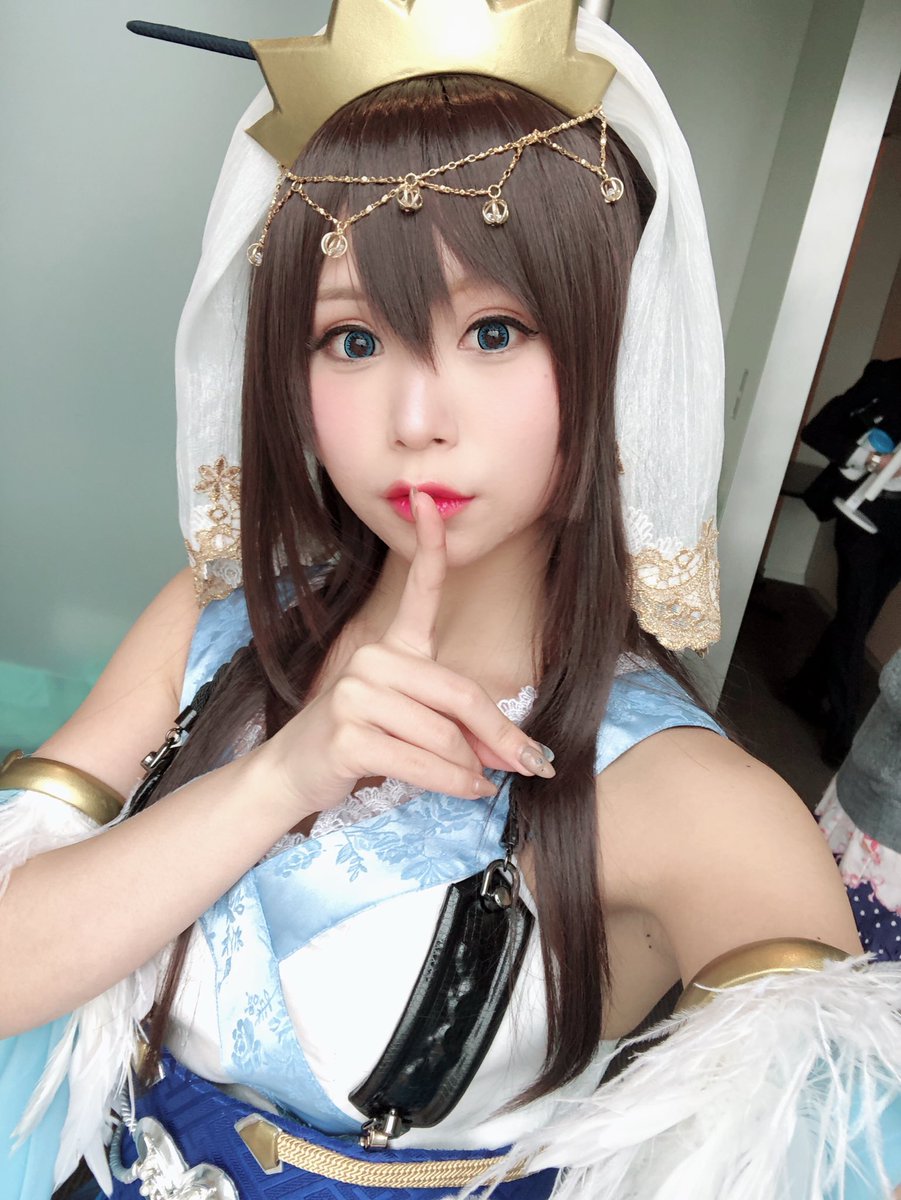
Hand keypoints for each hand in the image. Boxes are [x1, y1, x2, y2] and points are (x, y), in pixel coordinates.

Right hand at [261, 489, 554, 822]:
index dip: (428, 545)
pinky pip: (423, 763)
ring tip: (480, 783)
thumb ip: (453, 720)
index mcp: (390, 647)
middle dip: (501, 735)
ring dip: (473, 769)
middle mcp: (372, 660)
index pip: (416, 590)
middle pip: (459, 693)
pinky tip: (469, 790)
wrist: (295, 773)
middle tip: (530, 760)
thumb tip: (510, 749)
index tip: (430, 501)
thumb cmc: (359, 741)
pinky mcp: (349, 735)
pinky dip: (454, 784)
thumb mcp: (409, 720)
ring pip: (445, 735)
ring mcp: (356, 694)